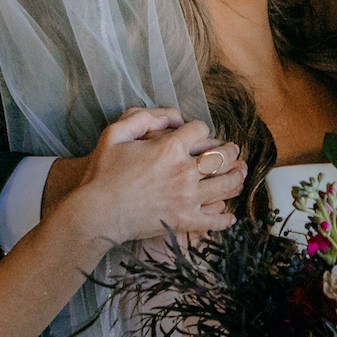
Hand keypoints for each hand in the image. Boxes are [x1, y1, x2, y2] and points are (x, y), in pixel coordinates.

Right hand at [68, 109, 244, 244]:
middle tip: (234, 151)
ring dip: (236, 178)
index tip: (201, 134)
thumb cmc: (102, 173)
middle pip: (222, 156)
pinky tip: (231, 215)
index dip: (202, 129)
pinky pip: (214, 220)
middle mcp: (185, 171)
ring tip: (240, 174)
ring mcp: (187, 198)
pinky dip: (225, 218)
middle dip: (231, 151)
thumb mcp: (115, 134)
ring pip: (225, 185)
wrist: (96, 214)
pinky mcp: (184, 221)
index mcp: (170, 148)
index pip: (201, 131)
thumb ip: (143, 117)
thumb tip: (172, 116)